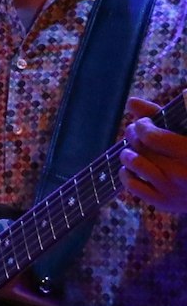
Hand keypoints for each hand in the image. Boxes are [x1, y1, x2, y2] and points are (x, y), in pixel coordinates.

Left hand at [122, 97, 186, 212]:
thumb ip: (162, 115)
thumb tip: (130, 102)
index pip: (151, 136)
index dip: (142, 126)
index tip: (144, 122)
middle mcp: (180, 172)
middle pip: (141, 149)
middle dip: (133, 135)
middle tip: (134, 131)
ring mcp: (172, 189)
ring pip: (135, 166)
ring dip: (127, 154)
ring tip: (130, 149)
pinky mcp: (164, 202)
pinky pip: (133, 187)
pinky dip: (125, 174)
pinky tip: (128, 168)